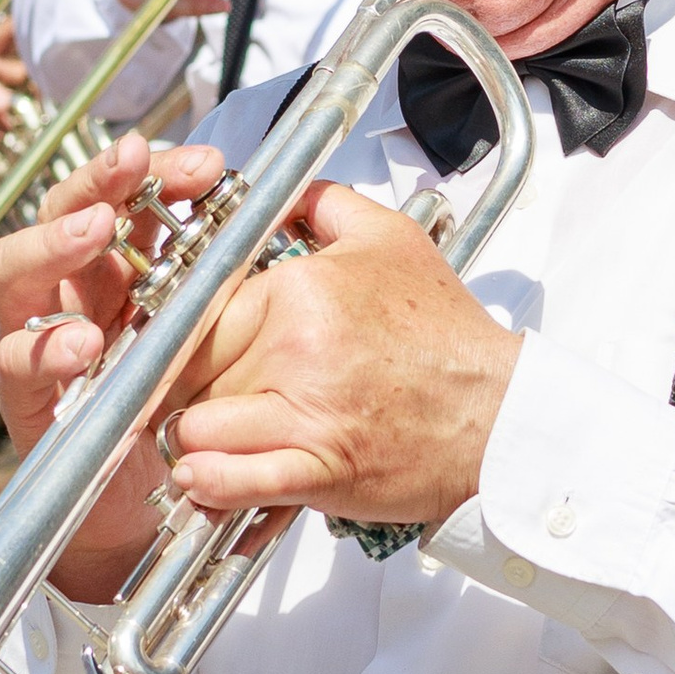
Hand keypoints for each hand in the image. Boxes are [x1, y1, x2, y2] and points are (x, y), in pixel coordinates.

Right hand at [0, 129, 230, 601]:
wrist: (137, 510)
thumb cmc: (176, 417)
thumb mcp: (211, 344)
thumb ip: (230, 292)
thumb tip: (298, 225)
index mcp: (118, 272)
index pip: (126, 200)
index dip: (160, 174)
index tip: (209, 164)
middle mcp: (71, 295)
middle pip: (62, 212)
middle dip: (98, 181)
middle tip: (136, 162)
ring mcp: (39, 342)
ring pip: (16, 270)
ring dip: (54, 243)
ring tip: (95, 230)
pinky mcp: (26, 399)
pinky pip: (17, 363)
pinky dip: (46, 347)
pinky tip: (81, 341)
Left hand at [165, 179, 520, 535]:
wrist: (498, 414)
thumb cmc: (447, 336)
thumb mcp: (391, 240)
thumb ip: (325, 204)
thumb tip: (285, 192)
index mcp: (300, 291)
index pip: (199, 311)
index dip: (180, 334)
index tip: (176, 349)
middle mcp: (296, 350)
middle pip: (191, 370)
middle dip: (183, 385)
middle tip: (189, 393)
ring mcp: (306, 414)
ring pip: (199, 426)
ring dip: (192, 436)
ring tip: (201, 434)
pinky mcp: (319, 471)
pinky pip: (235, 479)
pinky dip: (210, 482)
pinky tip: (201, 476)